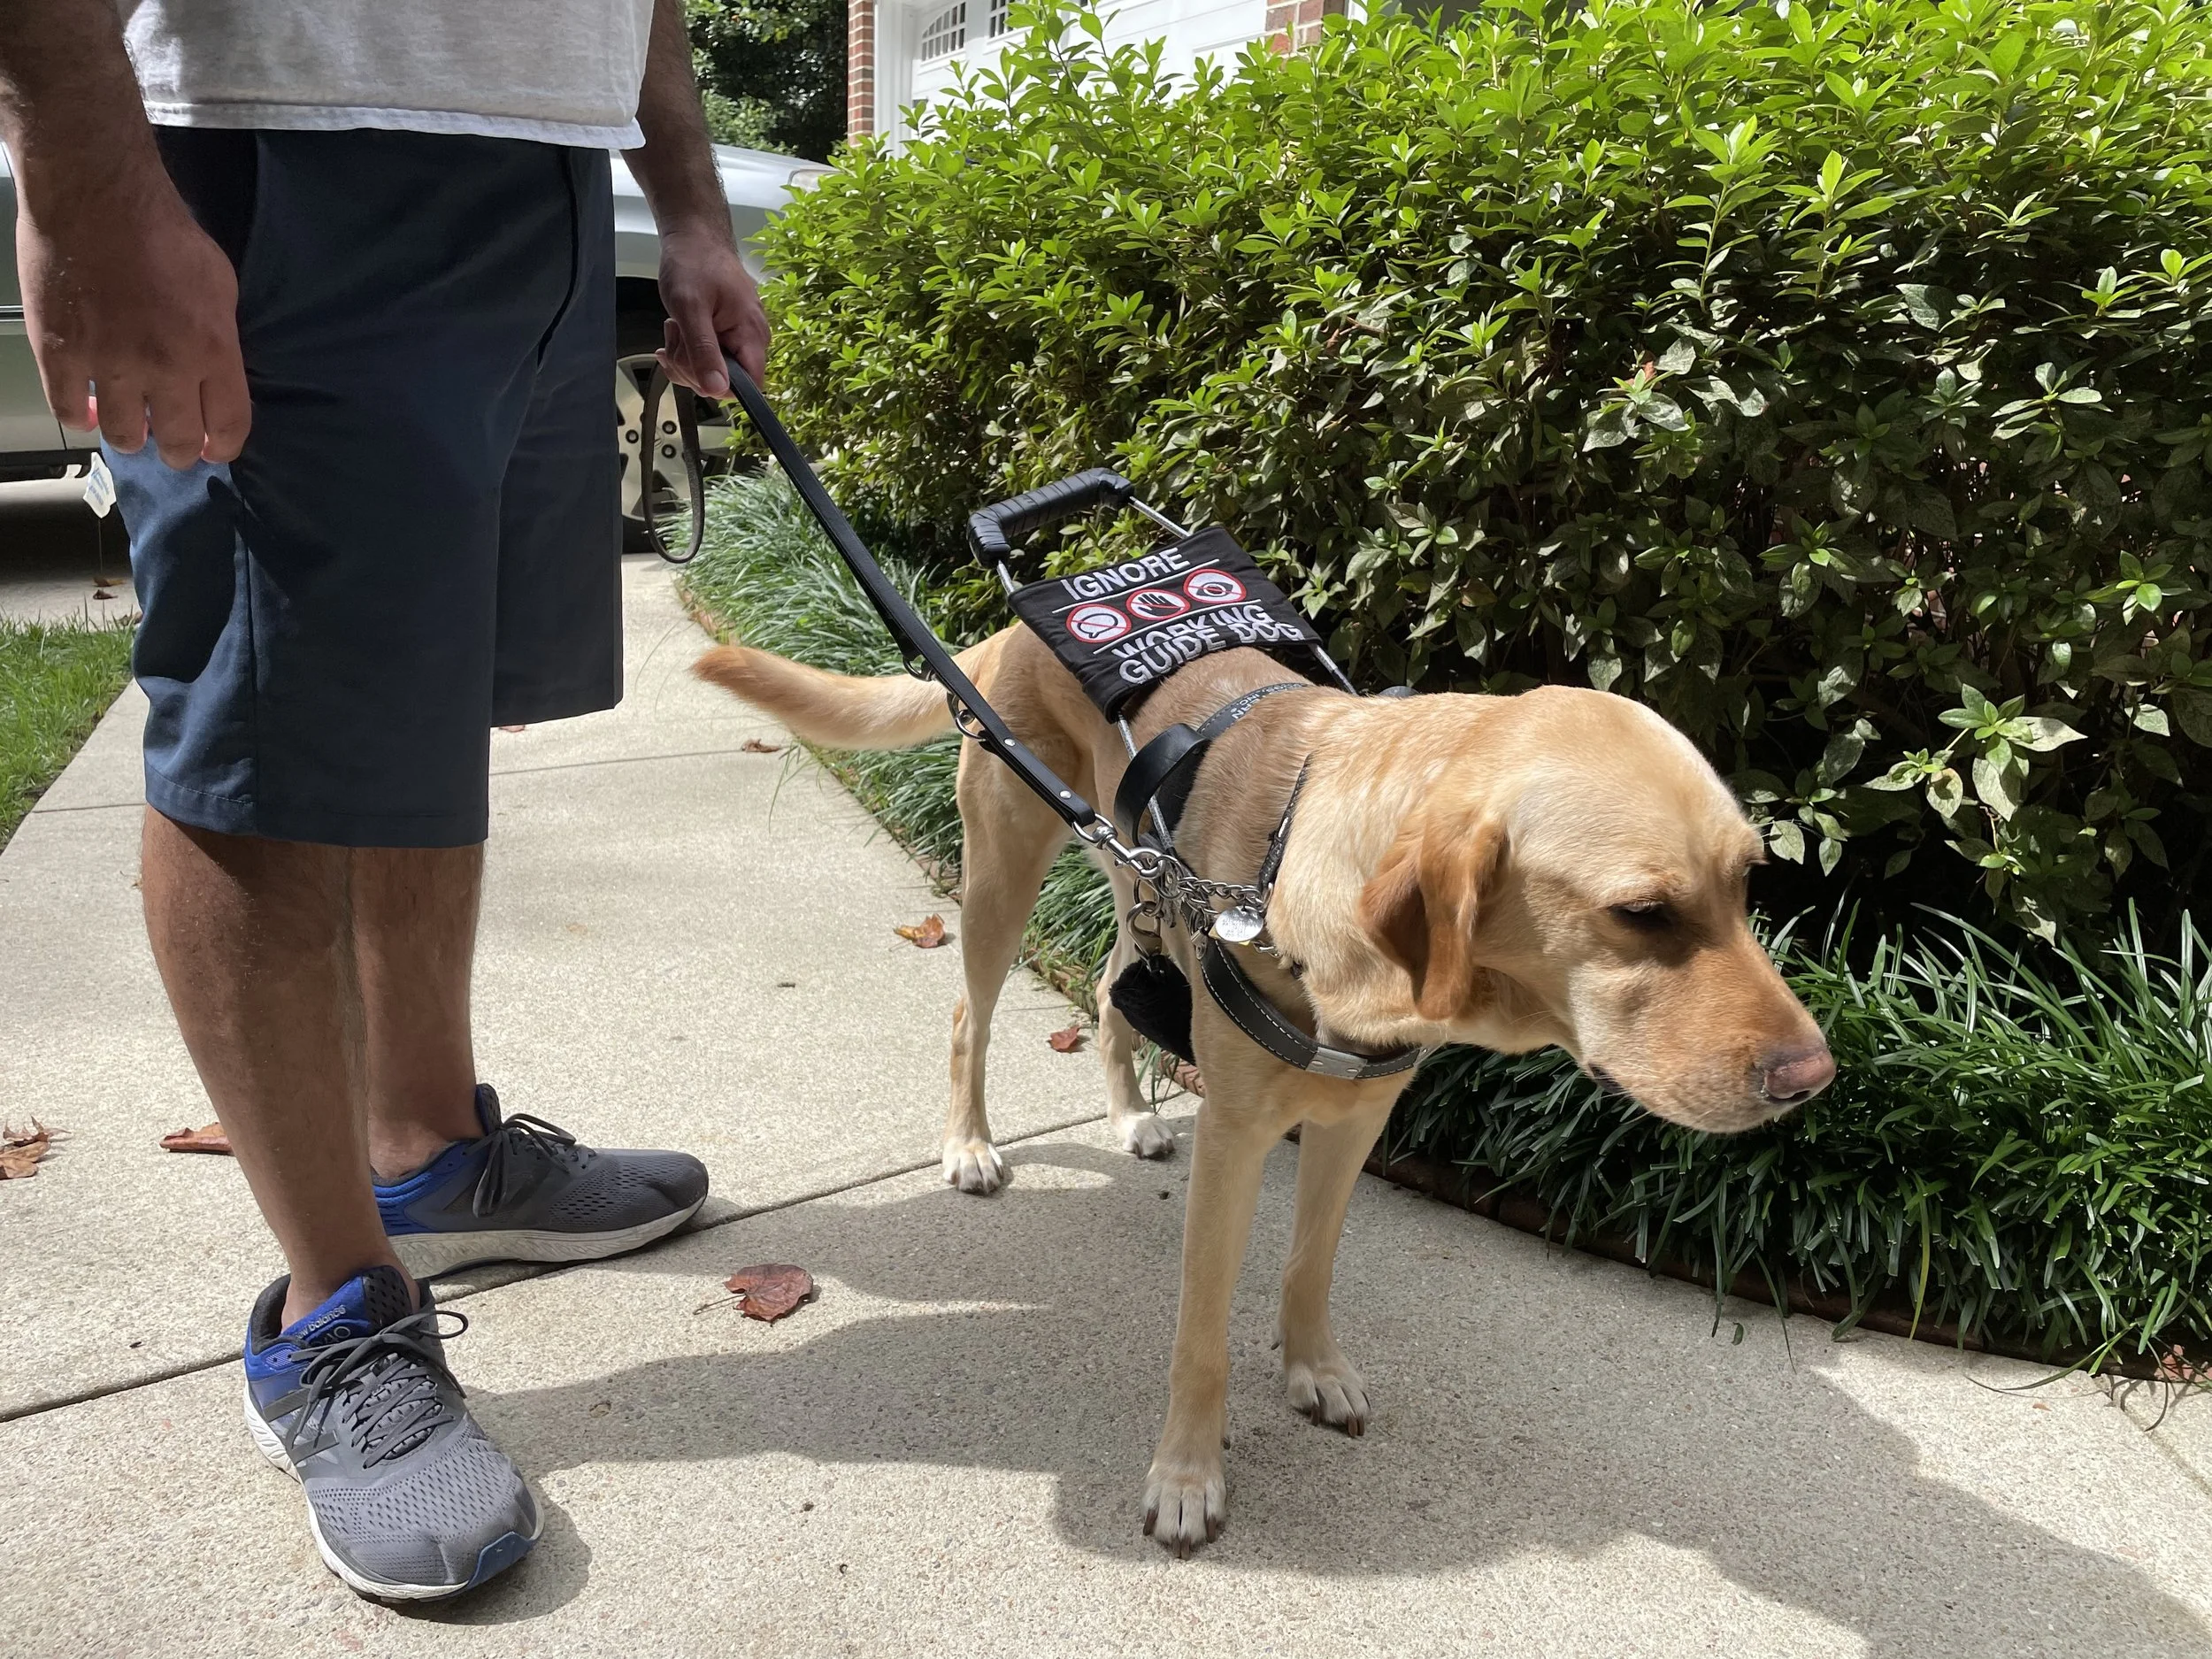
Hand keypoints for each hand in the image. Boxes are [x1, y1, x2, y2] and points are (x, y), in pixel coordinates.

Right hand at [15, 162, 249, 466]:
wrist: (97, 197)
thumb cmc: (166, 233)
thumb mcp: (220, 287)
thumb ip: (219, 338)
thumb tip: (214, 374)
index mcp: (212, 351)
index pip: (229, 427)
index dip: (222, 447)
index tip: (213, 448)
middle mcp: (164, 368)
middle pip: (178, 442)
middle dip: (180, 450)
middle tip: (173, 443)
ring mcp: (108, 363)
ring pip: (124, 437)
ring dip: (132, 437)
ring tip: (131, 424)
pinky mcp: (59, 353)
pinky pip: (70, 412)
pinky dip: (82, 417)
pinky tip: (90, 408)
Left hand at [654, 223, 768, 400]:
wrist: (693, 237)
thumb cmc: (693, 263)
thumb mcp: (690, 309)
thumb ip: (704, 352)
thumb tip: (716, 389)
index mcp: (752, 334)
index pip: (750, 386)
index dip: (719, 386)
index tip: (694, 367)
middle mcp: (752, 339)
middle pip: (725, 381)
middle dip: (692, 367)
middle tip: (677, 338)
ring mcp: (739, 336)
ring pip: (712, 371)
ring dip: (685, 357)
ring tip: (676, 328)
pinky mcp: (727, 333)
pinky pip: (708, 356)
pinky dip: (687, 350)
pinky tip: (677, 331)